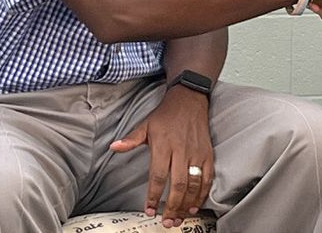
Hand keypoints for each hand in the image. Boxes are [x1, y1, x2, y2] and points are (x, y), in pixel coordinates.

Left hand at [110, 87, 212, 227]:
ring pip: (193, 184)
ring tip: (178, 219)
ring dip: (186, 204)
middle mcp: (181, 150)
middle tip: (166, 222)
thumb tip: (114, 147)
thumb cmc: (166, 115)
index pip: (158, 175)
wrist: (189, 100)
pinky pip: (207, 178)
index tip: (149, 210)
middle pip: (178, 184)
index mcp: (164, 145)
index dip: (154, 195)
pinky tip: (194, 206)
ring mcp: (196, 153)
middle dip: (172, 206)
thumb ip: (130, 139)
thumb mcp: (145, 125)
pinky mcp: (207, 154)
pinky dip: (202, 194)